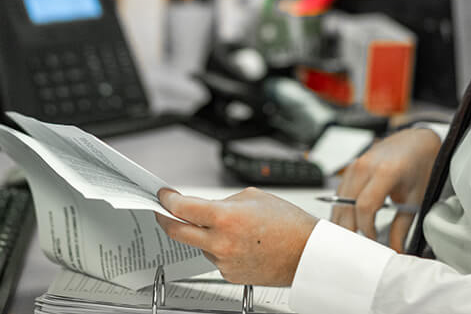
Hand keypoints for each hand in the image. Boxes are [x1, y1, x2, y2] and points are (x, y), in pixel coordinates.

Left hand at [155, 187, 318, 285]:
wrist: (307, 253)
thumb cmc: (288, 224)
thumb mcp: (253, 197)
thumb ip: (223, 201)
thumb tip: (206, 206)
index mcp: (225, 218)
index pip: (182, 208)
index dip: (168, 200)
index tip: (164, 195)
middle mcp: (221, 242)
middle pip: (177, 232)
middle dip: (166, 220)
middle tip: (163, 211)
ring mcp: (224, 261)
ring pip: (199, 245)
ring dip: (202, 234)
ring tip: (229, 226)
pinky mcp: (230, 275)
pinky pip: (215, 257)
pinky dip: (219, 248)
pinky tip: (238, 241)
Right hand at [331, 127, 440, 251]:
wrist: (417, 142)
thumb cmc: (419, 167)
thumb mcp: (416, 198)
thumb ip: (402, 227)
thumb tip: (396, 250)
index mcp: (385, 172)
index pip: (364, 208)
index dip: (367, 230)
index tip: (375, 243)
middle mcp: (365, 166)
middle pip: (346, 205)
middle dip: (350, 230)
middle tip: (359, 248)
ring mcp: (354, 165)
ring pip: (338, 201)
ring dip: (342, 222)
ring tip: (353, 240)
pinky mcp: (350, 168)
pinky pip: (339, 193)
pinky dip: (341, 210)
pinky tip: (349, 224)